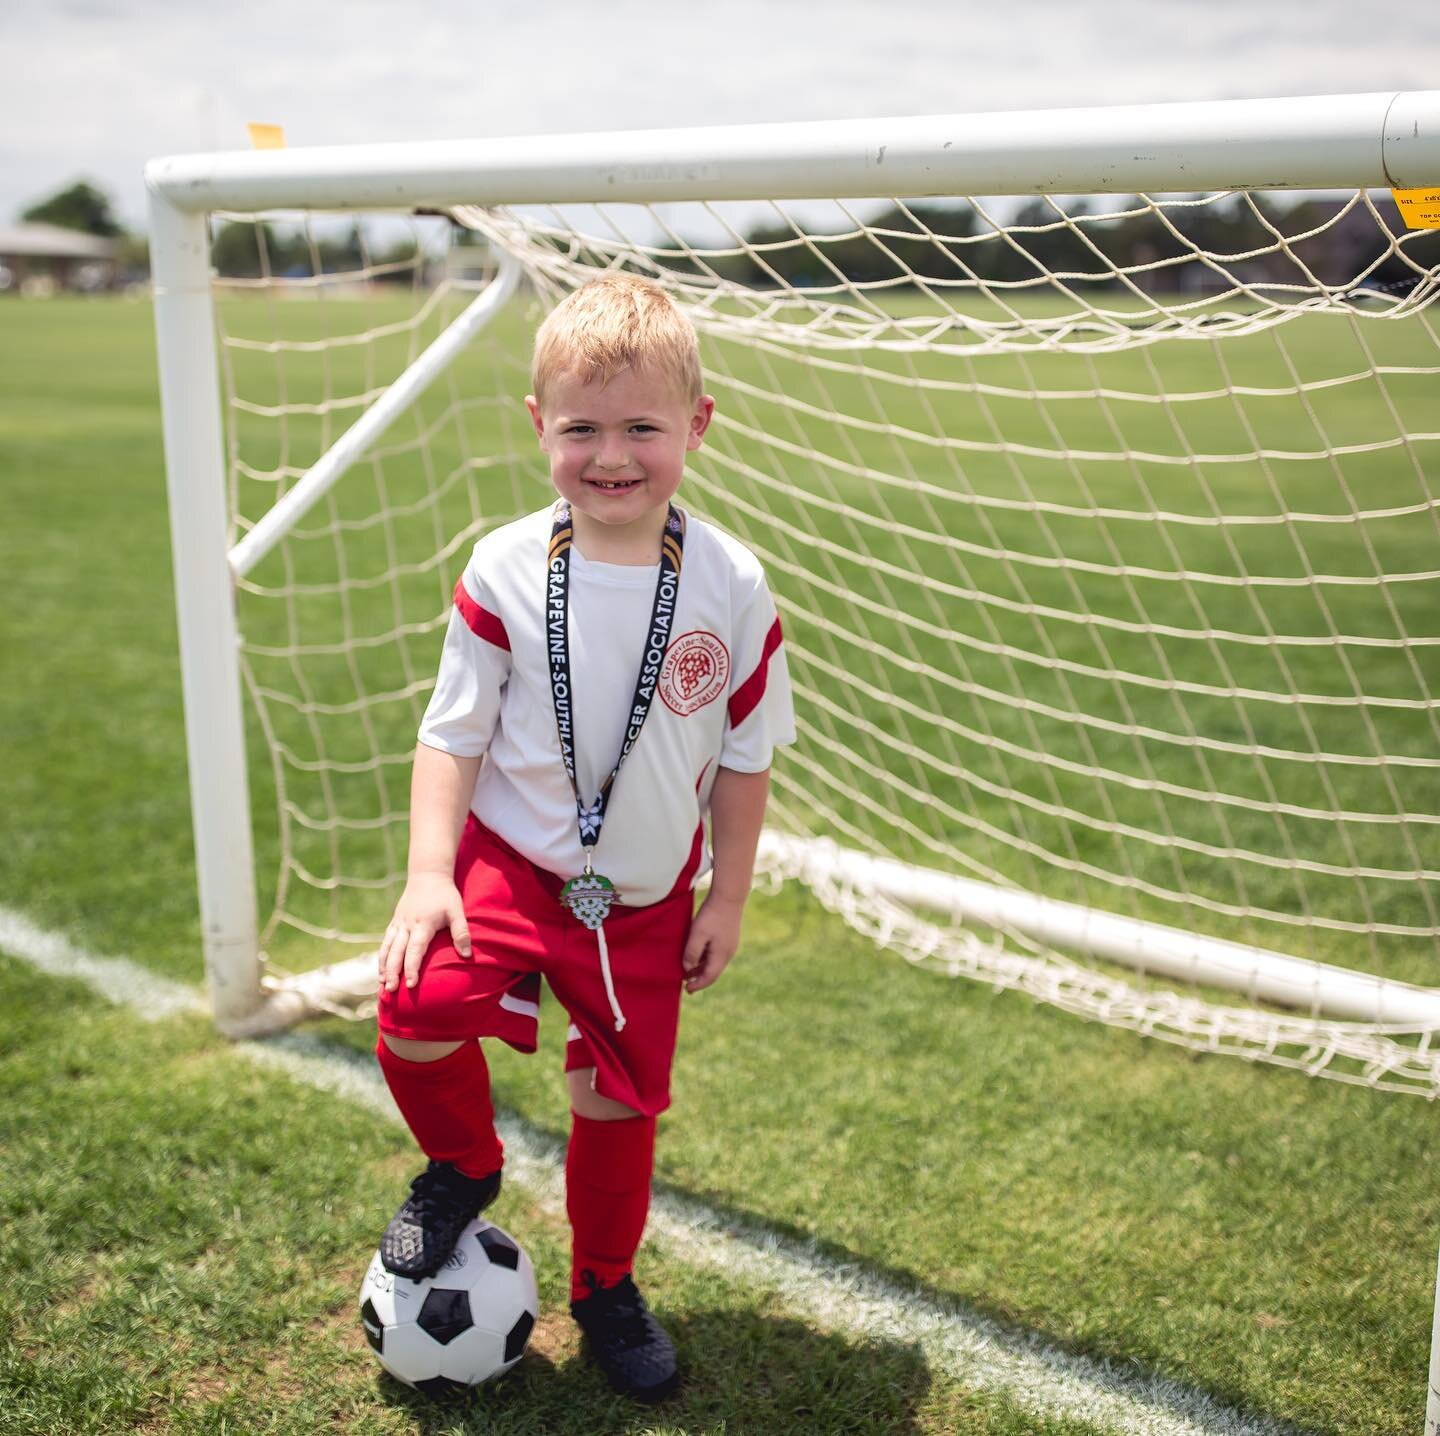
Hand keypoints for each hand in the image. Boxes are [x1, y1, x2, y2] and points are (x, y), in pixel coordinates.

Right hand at [378, 872, 470, 992]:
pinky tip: (381, 970)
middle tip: (391, 990)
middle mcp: (407, 925)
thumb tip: (468, 955)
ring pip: (387, 947)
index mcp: (423, 924)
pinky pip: (385, 941)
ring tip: (382, 984)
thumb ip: (461, 932)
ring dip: (384, 966)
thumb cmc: (445, 895)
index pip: (415, 950)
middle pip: (397, 952)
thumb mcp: (457, 910)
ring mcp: (399, 923)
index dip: (412, 968)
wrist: (428, 875)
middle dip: (393, 972)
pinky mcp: (395, 921)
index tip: (411, 985)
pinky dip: (382, 956)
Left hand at [682, 894, 744, 993]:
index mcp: (721, 955)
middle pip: (713, 972)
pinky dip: (707, 959)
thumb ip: (692, 953)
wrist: (729, 897)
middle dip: (699, 978)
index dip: (698, 985)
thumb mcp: (697, 934)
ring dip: (702, 968)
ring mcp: (730, 945)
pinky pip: (717, 954)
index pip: (709, 977)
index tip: (687, 990)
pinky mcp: (729, 937)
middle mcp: (728, 953)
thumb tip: (687, 968)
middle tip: (685, 982)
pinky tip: (699, 955)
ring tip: (689, 970)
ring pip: (715, 963)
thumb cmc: (712, 915)